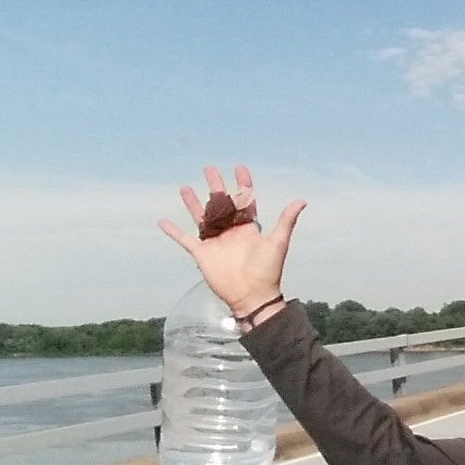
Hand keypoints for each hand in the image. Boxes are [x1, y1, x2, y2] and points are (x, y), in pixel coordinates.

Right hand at [158, 164, 305, 321]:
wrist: (252, 296)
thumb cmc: (267, 271)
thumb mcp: (278, 242)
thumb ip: (286, 221)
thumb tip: (301, 201)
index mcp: (248, 228)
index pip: (245, 201)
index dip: (243, 185)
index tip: (239, 168)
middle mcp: (231, 232)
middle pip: (220, 204)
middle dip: (215, 186)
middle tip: (209, 169)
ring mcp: (215, 242)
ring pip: (201, 217)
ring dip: (192, 203)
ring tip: (185, 187)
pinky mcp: (202, 254)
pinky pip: (184, 239)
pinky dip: (173, 231)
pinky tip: (163, 221)